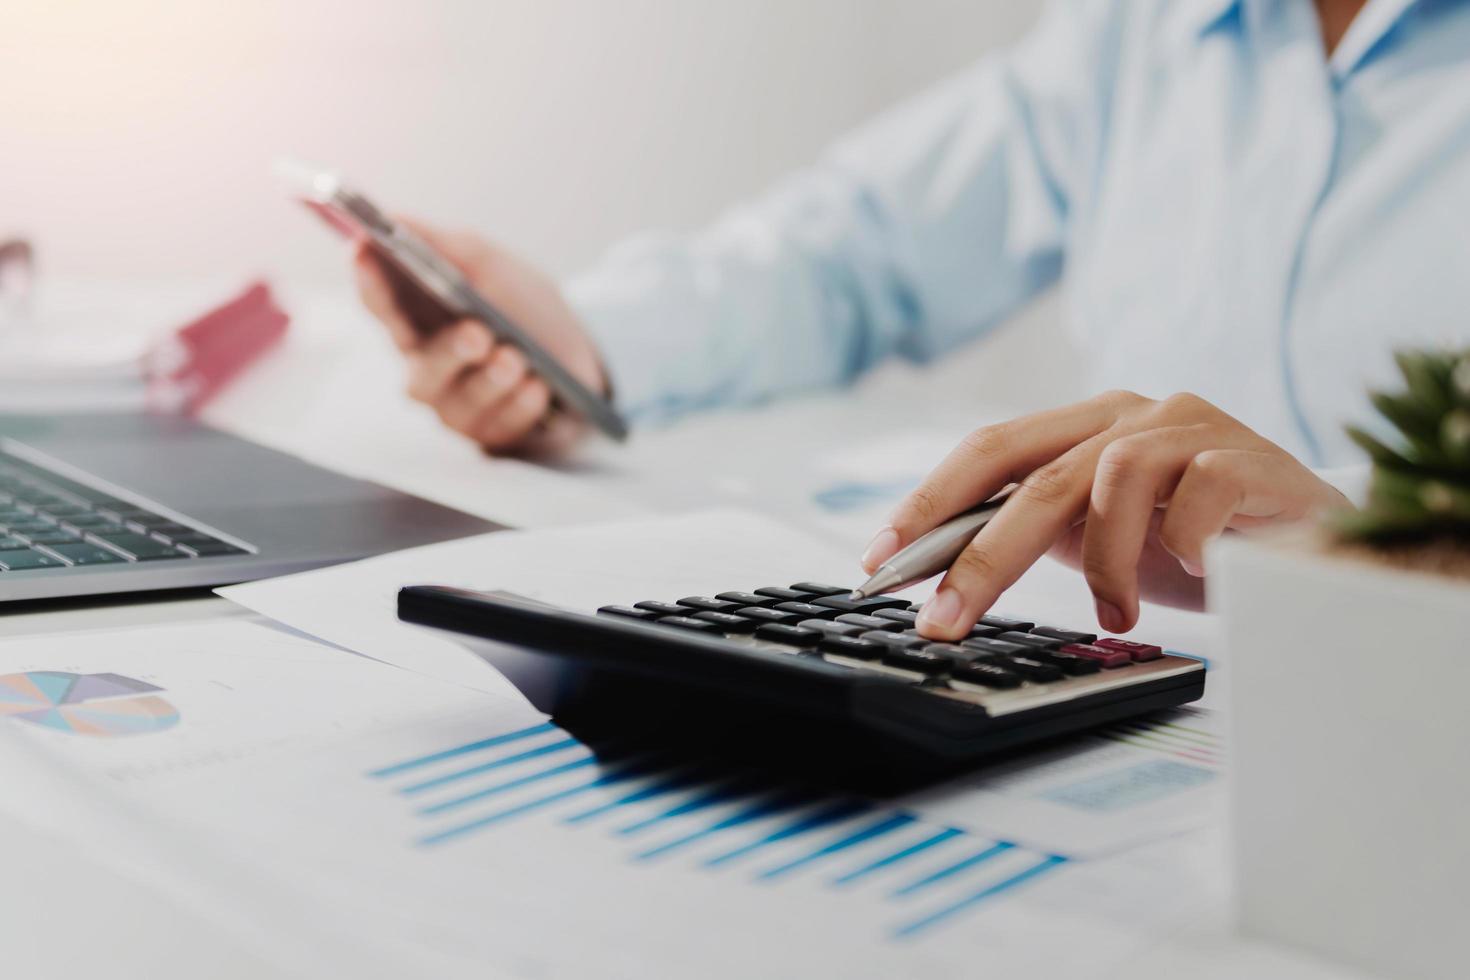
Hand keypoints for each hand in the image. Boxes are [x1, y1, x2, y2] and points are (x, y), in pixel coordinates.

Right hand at [353, 219, 606, 456]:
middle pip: (421, 371)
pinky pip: (500, 428)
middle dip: (449, 353)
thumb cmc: (523, 307)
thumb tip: (392, 218)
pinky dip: (521, 405)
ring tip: (517, 358)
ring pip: (460, 405)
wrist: (580, 352)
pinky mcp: (494, 435)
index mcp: (418, 324)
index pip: (381, 306)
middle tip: (478, 333)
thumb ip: (445, 247)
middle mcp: (430, 371)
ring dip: (493, 380)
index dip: (369, 281)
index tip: (364, 251)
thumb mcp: (492, 266)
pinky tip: (538, 387)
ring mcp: (460, 408)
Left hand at [860, 391, 1350, 639]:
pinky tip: (1195, 571)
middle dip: (979, 559)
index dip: (929, 502)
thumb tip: (945, 571)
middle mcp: (1129, 413)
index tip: (880, 559)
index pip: (989, 451)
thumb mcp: (1101, 535)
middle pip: (1033, 478)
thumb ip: (1039, 531)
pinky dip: (1178, 545)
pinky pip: (1191, 495)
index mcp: (1084, 425)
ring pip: (1108, 482)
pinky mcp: (1245, 455)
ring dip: (1103, 566)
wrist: (1309, 539)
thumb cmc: (1193, 539)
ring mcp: (1189, 426)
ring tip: (1118, 616)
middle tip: (942, 621)